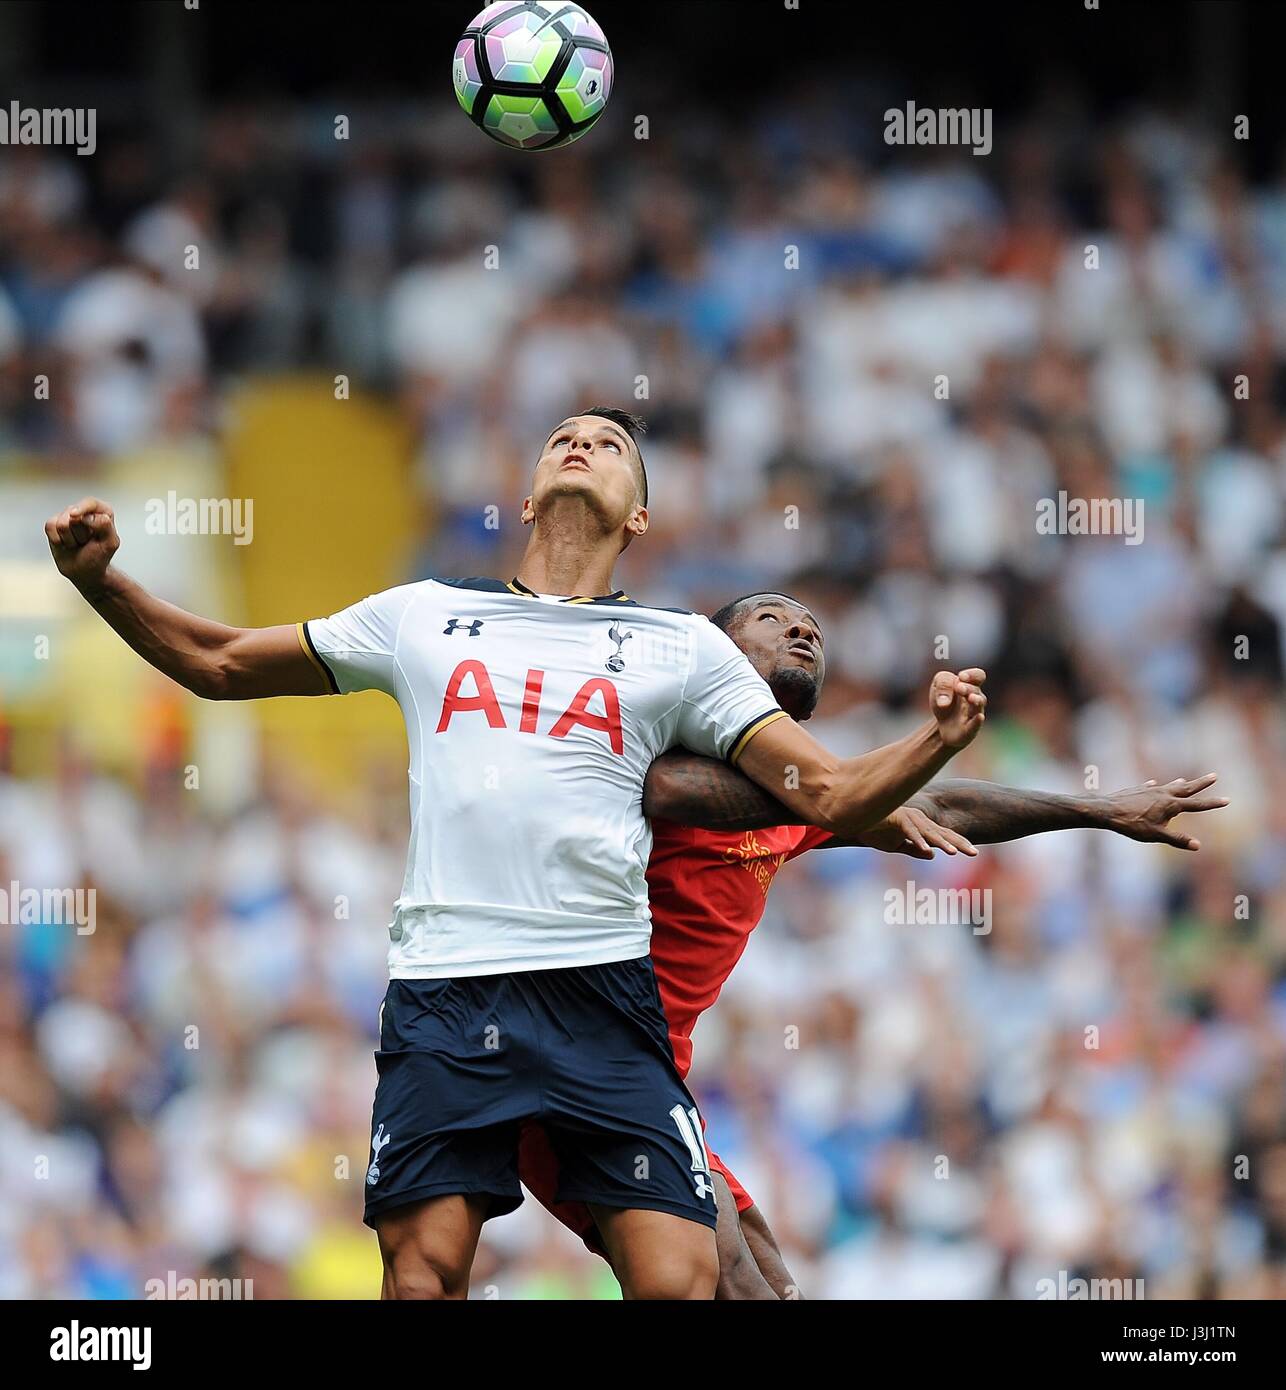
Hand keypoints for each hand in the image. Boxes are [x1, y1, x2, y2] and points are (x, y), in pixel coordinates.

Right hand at [45, 497, 119, 591]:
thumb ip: (105, 526)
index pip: (91, 503)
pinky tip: (65, 544)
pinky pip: (50, 527)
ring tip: (77, 544)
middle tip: (86, 542)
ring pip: (61, 523)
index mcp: (103, 511)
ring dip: (70, 539)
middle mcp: (85, 510)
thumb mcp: (110, 544)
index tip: (74, 515)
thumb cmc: (99, 556)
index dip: (82, 508)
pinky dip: (58, 540)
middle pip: (74, 516)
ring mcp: (68, 516)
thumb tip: (87, 516)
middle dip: (80, 534)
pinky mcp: (54, 524)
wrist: (84, 571)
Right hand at [863, 806, 978, 858]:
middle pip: (941, 833)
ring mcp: (907, 817)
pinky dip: (917, 840)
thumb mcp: (896, 846)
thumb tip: (931, 855)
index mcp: (920, 826)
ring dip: (941, 843)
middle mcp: (917, 820)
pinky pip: (909, 831)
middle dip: (958, 843)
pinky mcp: (895, 817)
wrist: (853, 822)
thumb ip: (914, 850)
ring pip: (928, 833)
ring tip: (954, 854)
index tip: (974, 852)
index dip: (958, 843)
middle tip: (975, 853)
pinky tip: (927, 850)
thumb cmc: (874, 831)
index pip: (943, 836)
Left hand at [931, 668, 986, 749]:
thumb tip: (945, 700)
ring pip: (979, 706)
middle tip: (959, 688)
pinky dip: (977, 722)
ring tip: (971, 698)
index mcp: (969, 685)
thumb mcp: (938, 685)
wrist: (942, 725)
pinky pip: (975, 726)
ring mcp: (974, 715)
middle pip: (976, 691)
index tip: (961, 677)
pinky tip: (980, 717)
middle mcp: (975, 699)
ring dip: (976, 701)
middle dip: (968, 688)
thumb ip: (943, 683)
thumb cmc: (944, 700)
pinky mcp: (969, 730)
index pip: (978, 676)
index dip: (972, 675)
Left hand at [1103, 774, 1228, 850]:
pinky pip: (1149, 787)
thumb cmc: (1131, 824)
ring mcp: (1149, 790)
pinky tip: (1152, 784)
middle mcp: (1162, 793)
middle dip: (1201, 783)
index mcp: (1170, 805)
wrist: (1106, 810)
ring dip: (1178, 784)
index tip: (1227, 800)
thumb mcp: (1156, 835)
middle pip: (1186, 788)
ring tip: (1184, 780)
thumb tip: (1198, 846)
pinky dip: (1154, 787)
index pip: (1197, 805)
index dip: (1212, 804)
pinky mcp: (1136, 790)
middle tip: (1214, 775)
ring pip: (1168, 786)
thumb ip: (1177, 840)